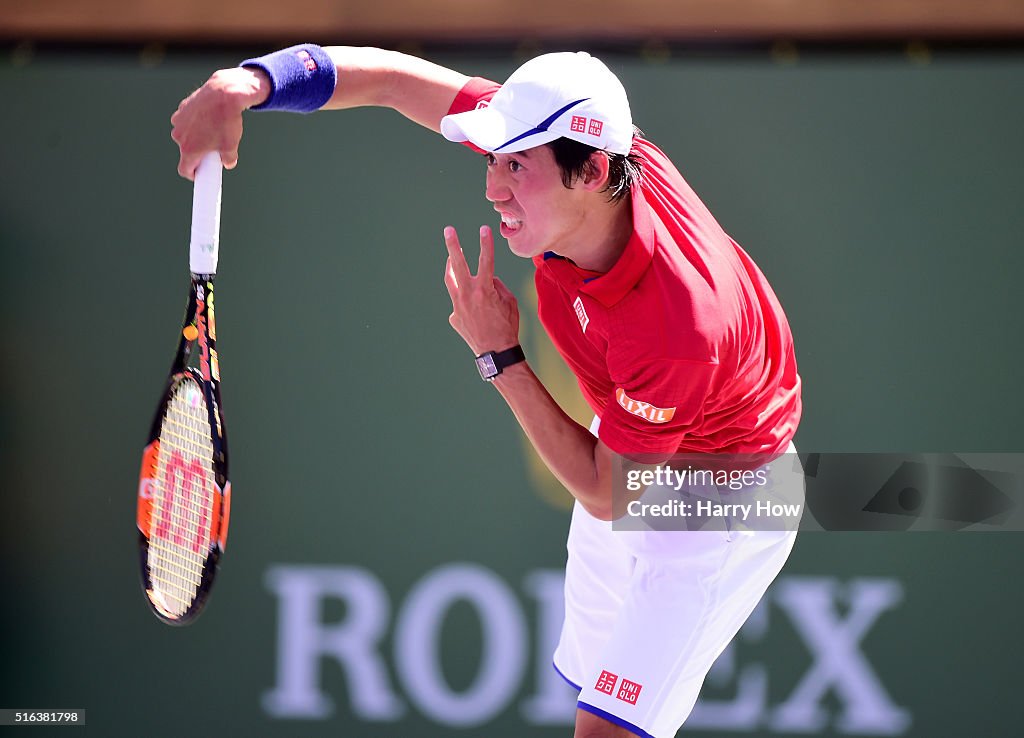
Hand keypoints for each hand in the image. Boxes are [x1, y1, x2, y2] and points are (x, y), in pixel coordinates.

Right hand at [170, 67, 269, 179]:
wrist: (224, 94)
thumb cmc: (227, 121)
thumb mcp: (231, 146)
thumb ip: (228, 159)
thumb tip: (228, 163)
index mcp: (189, 149)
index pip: (184, 170)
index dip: (193, 175)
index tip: (200, 175)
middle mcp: (179, 136)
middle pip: (186, 151)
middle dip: (198, 153)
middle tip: (212, 150)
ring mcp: (178, 121)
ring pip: (186, 135)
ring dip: (196, 136)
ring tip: (213, 130)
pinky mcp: (181, 109)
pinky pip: (187, 121)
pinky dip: (195, 122)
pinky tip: (208, 118)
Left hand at [443, 225, 519, 354]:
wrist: (496, 352)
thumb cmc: (507, 325)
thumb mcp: (509, 301)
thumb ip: (497, 285)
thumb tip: (487, 279)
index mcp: (484, 289)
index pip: (486, 260)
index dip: (486, 243)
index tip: (484, 228)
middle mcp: (467, 295)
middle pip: (457, 264)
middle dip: (453, 245)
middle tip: (448, 230)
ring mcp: (457, 306)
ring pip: (451, 281)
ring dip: (451, 268)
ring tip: (452, 258)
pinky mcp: (454, 317)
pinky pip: (458, 302)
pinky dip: (465, 299)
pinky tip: (474, 309)